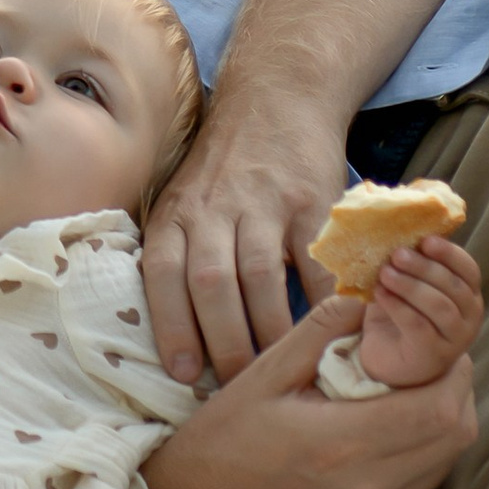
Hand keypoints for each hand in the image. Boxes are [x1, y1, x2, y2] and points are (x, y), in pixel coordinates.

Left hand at [142, 89, 349, 383]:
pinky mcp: (310, 200)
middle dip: (223, 344)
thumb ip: (180, 257)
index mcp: (175, 214)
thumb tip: (180, 342)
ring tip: (280, 370)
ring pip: (258, 276)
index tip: (183, 373)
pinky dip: (320, 300)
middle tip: (238, 389)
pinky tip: (326, 330)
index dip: (170, 326)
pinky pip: (314, 260)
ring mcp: (262, 203)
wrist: (277, 99)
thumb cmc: (225, 172)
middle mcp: (212, 208)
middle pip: (210, 283)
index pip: (161, 273)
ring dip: (268, 331)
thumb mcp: (185, 202)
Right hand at [145, 298, 475, 488]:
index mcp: (342, 444)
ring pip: (442, 465)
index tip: (431, 342)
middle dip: (452, 390)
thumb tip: (374, 296)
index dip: (450, 368)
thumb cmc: (220, 440)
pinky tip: (382, 438)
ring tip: (402, 396)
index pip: (438, 404)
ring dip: (437, 424)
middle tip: (424, 363)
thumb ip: (324, 329)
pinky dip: (416, 458)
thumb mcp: (264, 372)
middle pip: (454, 435)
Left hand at [354, 236, 483, 389]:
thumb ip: (410, 262)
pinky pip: (418, 325)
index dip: (450, 253)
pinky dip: (398, 306)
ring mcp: (454, 340)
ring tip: (385, 272)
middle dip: (424, 267)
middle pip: (453, 286)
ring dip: (410, 285)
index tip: (426, 240)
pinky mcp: (432, 355)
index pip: (469, 270)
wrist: (387, 359)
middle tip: (397, 254)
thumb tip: (395, 230)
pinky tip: (380, 293)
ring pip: (439, 306)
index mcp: (467, 295)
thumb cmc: (401, 314)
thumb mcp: (408, 283)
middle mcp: (469, 318)